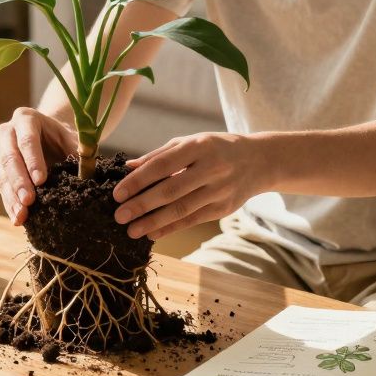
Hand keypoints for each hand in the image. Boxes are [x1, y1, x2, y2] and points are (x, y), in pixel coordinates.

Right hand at [0, 107, 78, 225]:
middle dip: (19, 181)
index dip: (33, 160)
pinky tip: (17, 219)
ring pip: (2, 175)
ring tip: (22, 215)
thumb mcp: (73, 139)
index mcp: (26, 119)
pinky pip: (2, 188)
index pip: (27, 140)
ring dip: (12, 197)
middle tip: (29, 200)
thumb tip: (86, 176)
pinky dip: (10, 204)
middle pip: (10, 158)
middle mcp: (6, 132)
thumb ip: (79, 153)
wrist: (50, 137)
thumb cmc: (63, 138)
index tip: (41, 180)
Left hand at [112, 132, 267, 240]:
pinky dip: (171, 228)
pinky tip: (152, 233)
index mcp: (198, 146)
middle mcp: (211, 168)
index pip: (162, 165)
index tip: (117, 194)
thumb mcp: (190, 142)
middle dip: (142, 205)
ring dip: (154, 222)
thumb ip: (159, 155)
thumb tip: (128, 167)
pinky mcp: (224, 208)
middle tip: (119, 216)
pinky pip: (192, 220)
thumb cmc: (214, 149)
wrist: (258, 161)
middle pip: (171, 190)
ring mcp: (220, 190)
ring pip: (182, 209)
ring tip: (131, 230)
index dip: (139, 181)